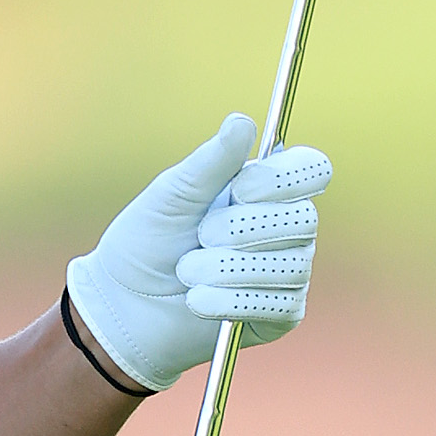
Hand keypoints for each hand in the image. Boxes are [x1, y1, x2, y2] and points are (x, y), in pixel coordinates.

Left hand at [67, 112, 331, 391]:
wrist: (123, 304)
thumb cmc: (146, 242)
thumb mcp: (172, 195)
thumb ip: (210, 162)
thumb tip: (242, 121)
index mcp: (265, 189)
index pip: (312, 169)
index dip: (284, 179)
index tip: (240, 190)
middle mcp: (287, 228)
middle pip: (303, 219)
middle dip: (242, 229)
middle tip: (199, 237)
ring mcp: (288, 271)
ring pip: (290, 265)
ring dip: (226, 269)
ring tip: (185, 272)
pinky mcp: (281, 314)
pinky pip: (278, 304)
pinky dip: (230, 301)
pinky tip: (197, 301)